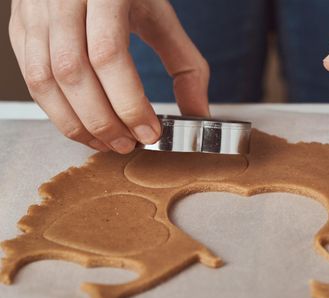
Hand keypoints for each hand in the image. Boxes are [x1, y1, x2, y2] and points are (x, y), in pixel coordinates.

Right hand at [9, 0, 209, 152]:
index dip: (128, 103)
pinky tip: (83, 124)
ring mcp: (35, 13)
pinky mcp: (20, 27)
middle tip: (128, 144)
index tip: (149, 131)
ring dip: (76, 123)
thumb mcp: (161, 18)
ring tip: (107, 142)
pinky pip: (31, 78)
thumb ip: (185, 65)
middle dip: (103, 122)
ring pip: (45, 80)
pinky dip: (56, 111)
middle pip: (73, 73)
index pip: (109, 56)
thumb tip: (198, 113)